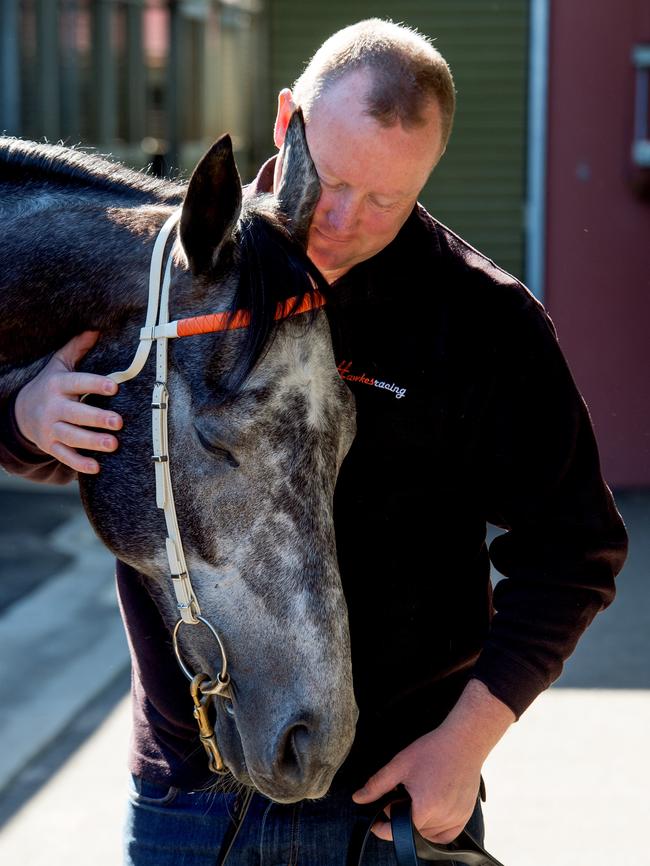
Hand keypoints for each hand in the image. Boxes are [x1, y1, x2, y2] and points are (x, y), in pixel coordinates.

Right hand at [14, 331, 122, 473]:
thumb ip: (77, 349)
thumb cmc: (50, 386)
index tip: (114, 387)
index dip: (95, 385)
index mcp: (58, 385)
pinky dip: (79, 463)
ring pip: (71, 437)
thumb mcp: (59, 365)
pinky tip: (97, 467)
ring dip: (92, 442)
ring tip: (113, 444)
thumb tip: (96, 329)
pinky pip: (64, 456)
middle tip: (118, 422)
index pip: (78, 383)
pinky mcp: (50, 446)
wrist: (20, 412)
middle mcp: (53, 407)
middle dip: (96, 418)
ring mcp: (50, 428)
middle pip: (75, 414)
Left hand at [352, 679, 514, 843]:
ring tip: (419, 796)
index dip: (382, 826)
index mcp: (424, 808)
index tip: (376, 819)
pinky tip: (431, 811)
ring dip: (418, 823)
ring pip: (428, 834)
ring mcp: (456, 820)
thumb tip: (358, 799)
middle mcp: (442, 818)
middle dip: (401, 817)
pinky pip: (446, 835)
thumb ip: (377, 785)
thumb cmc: (433, 750)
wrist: (464, 742)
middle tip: (402, 794)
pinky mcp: (464, 818)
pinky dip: (435, 829)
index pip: (396, 831)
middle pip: (412, 830)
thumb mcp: (400, 764)